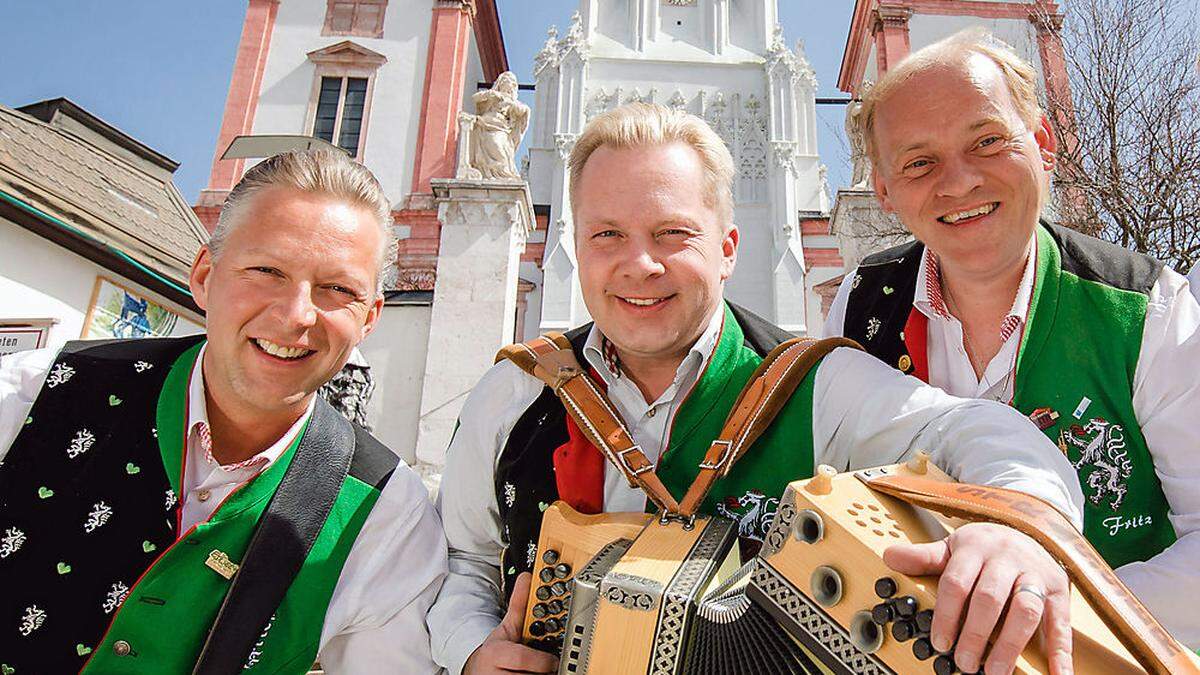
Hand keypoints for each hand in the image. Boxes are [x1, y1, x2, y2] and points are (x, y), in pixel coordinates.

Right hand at [463, 572, 558, 673]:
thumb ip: (518, 605)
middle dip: (544, 671)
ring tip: (538, 672)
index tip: (553, 660)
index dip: (543, 661)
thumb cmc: (496, 652)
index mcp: (495, 653)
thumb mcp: (505, 628)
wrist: (477, 671)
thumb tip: (527, 578)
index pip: (523, 658)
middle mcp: (495, 674)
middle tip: (548, 666)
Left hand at [884, 523, 1071, 674]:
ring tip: (995, 671)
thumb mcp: (953, 546)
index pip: (957, 582)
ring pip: (1025, 610)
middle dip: (975, 633)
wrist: (1030, 528)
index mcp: (976, 547)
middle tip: (964, 662)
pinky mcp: (1060, 592)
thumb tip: (890, 556)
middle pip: (990, 598)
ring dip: (1010, 644)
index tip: (940, 642)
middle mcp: (1007, 559)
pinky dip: (1061, 653)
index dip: (947, 614)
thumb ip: (924, 557)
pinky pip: (1061, 623)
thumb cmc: (985, 546)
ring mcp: (1036, 575)